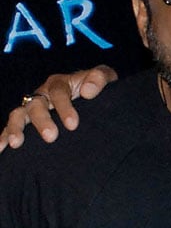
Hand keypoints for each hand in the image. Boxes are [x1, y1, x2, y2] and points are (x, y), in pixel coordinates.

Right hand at [0, 65, 118, 152]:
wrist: (91, 95)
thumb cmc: (96, 87)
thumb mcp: (104, 77)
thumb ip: (100, 77)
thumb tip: (88, 92)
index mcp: (59, 83)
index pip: (59, 93)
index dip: (64, 108)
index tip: (73, 124)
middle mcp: (42, 94)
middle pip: (36, 104)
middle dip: (42, 121)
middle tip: (51, 137)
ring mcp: (32, 108)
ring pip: (19, 115)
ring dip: (16, 128)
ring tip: (16, 144)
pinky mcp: (26, 122)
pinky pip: (10, 128)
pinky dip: (2, 137)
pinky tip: (0, 150)